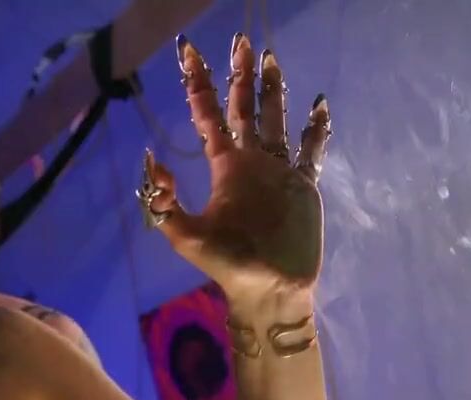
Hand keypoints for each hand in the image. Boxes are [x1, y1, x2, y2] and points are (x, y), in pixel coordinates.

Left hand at [138, 32, 332, 303]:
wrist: (267, 288)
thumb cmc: (226, 264)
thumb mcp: (184, 234)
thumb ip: (163, 200)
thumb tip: (151, 156)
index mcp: (224, 167)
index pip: (208, 115)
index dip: (198, 84)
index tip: (189, 53)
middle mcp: (250, 161)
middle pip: (244, 108)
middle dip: (240, 75)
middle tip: (241, 40)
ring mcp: (279, 170)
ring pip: (277, 119)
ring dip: (274, 90)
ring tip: (272, 58)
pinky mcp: (305, 185)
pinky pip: (311, 149)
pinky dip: (315, 128)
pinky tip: (318, 104)